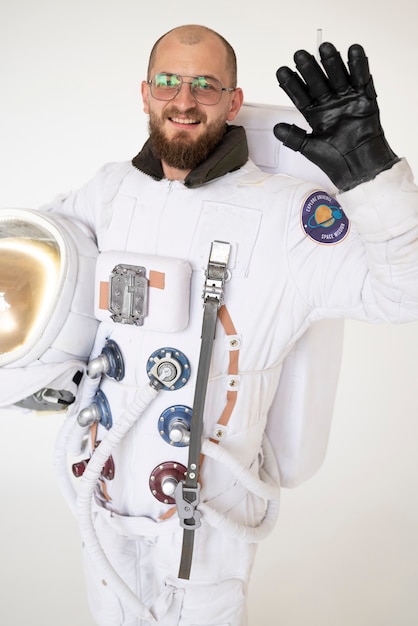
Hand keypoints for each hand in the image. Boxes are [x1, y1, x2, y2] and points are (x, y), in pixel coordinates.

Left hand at [274, 42, 398, 191]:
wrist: (358, 168)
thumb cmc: (335, 161)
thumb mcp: (308, 148)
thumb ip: (293, 137)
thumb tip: (277, 129)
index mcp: (315, 113)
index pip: (300, 95)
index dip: (291, 84)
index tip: (281, 72)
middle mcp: (329, 103)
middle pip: (317, 81)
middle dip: (309, 68)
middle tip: (299, 55)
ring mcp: (346, 99)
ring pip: (337, 76)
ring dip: (331, 62)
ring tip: (323, 48)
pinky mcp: (364, 99)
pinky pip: (361, 78)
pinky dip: (359, 65)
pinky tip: (353, 50)